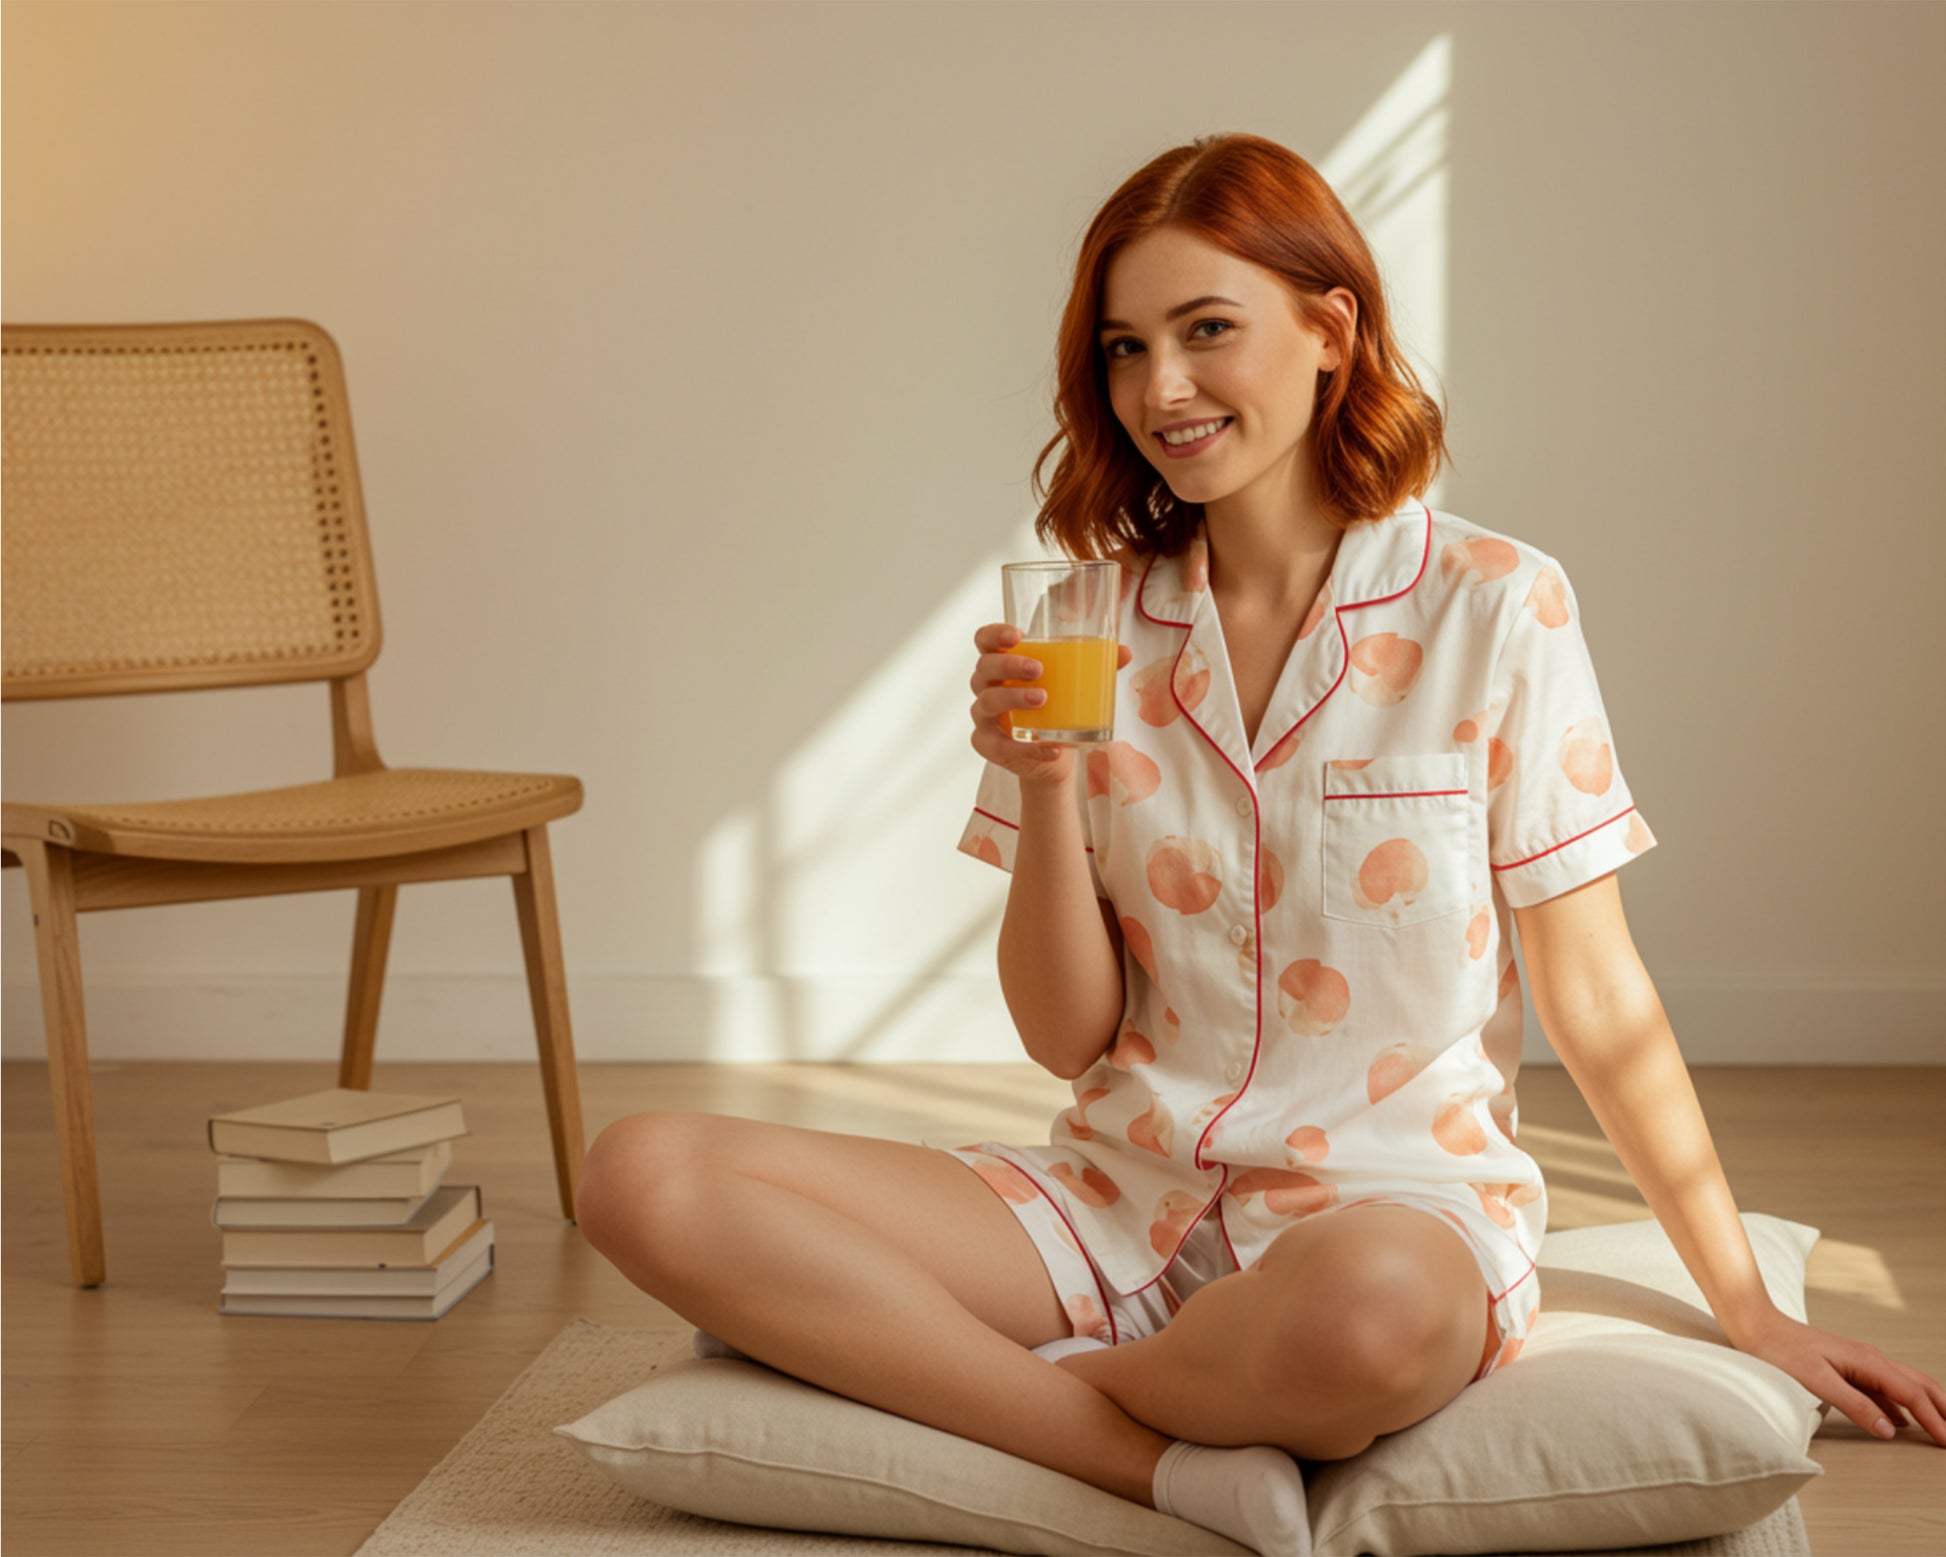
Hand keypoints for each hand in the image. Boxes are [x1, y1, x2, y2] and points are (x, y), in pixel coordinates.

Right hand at [968, 624, 1131, 786]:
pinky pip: (999, 746)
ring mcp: (985, 717)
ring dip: (1013, 699)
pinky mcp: (989, 746)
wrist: (1053, 754)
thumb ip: (1096, 665)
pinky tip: (1054, 747)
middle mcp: (987, 687)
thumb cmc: (1057, 708)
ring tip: (1043, 700)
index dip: (994, 634)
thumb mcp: (1076, 684)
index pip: (985, 641)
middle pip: (984, 668)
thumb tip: (1125, 652)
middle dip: (1008, 665)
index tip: (1017, 636)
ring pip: (986, 703)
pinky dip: (1027, 748)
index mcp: (1002, 663)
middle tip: (1038, 669)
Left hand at [1732, 1309, 1945, 1445]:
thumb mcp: (1817, 1382)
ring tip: (1942, 1429)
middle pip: (1919, 1385)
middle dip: (1943, 1409)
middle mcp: (1871, 1359)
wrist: (1755, 1326)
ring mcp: (1860, 1362)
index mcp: (1868, 1361)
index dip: (1935, 1420)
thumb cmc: (1780, 1352)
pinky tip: (1902, 1423)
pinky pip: (1884, 1389)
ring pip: (1905, 1386)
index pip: (1912, 1395)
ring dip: (1927, 1406)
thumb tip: (1890, 1430)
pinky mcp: (1848, 1368)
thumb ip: (1855, 1405)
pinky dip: (1902, 1406)